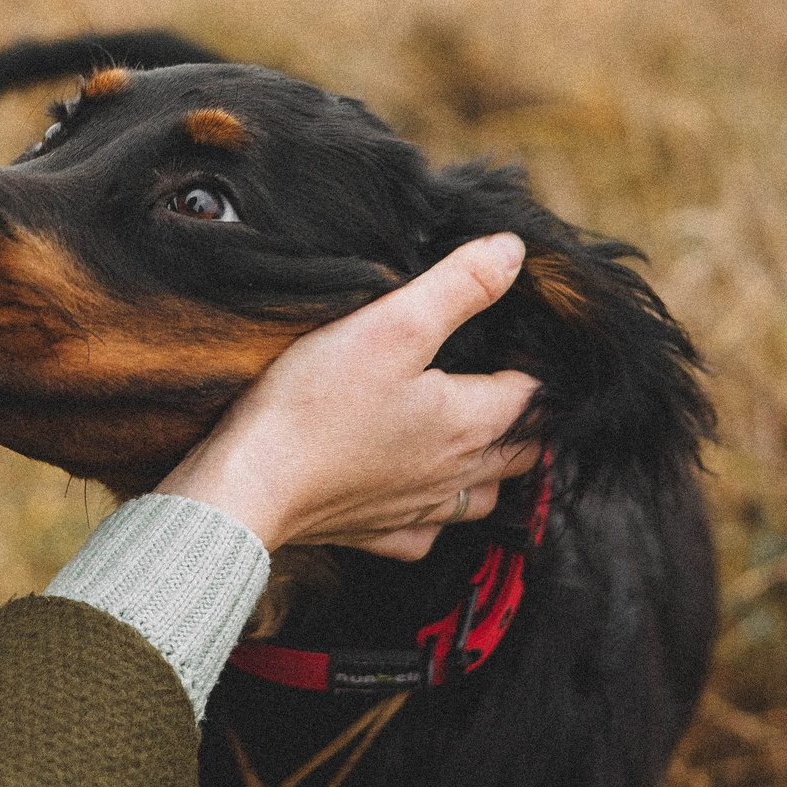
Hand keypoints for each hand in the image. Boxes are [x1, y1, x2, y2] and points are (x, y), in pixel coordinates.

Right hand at [152, 234, 541, 557]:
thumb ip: (459, 287)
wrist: (251, 484)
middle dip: (526, 420)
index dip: (535, 366)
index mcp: (469, 423)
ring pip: (482, 497)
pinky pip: (425, 532)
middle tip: (510, 385)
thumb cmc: (316, 405)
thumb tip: (513, 253)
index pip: (533, 396)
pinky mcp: (377, 533)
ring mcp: (418, 511)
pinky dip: (434, 515)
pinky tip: (416, 493)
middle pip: (520, 452)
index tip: (522, 344)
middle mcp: (454, 474)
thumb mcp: (392, 324)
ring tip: (478, 438)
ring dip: (490, 468)